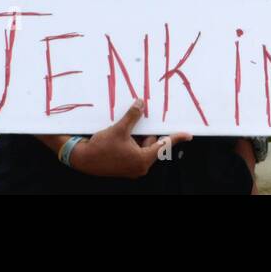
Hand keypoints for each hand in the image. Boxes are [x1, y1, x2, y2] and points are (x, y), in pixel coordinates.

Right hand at [66, 100, 191, 178]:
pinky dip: (132, 141)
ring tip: (126, 127)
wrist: (82, 159)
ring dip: (138, 135)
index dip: (177, 138)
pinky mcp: (125, 166)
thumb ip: (133, 116)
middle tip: (143, 117)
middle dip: (147, 131)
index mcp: (142, 160)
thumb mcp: (119, 129)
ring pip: (142, 147)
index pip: (164, 145)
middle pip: (152, 144)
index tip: (188, 134)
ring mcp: (132, 167)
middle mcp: (140, 166)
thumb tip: (141, 103)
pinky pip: (134, 151)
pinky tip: (122, 133)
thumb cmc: (100, 147)